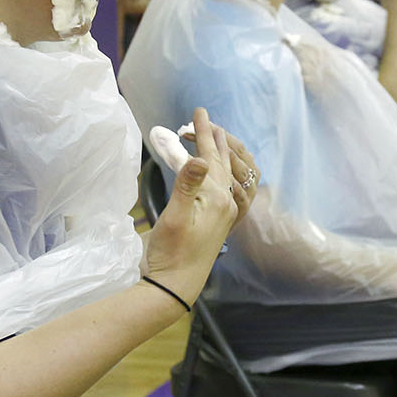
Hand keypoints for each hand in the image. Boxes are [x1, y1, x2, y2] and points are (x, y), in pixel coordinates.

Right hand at [144, 109, 242, 303]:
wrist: (175, 286)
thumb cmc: (170, 252)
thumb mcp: (175, 217)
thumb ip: (187, 185)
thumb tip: (201, 157)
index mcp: (216, 198)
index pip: (210, 156)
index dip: (202, 132)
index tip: (198, 110)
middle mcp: (225, 203)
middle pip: (221, 162)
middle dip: (211, 138)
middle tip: (202, 118)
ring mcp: (223, 213)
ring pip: (223, 174)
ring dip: (216, 153)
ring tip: (211, 137)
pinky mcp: (217, 222)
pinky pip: (222, 187)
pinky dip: (216, 171)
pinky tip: (213, 173)